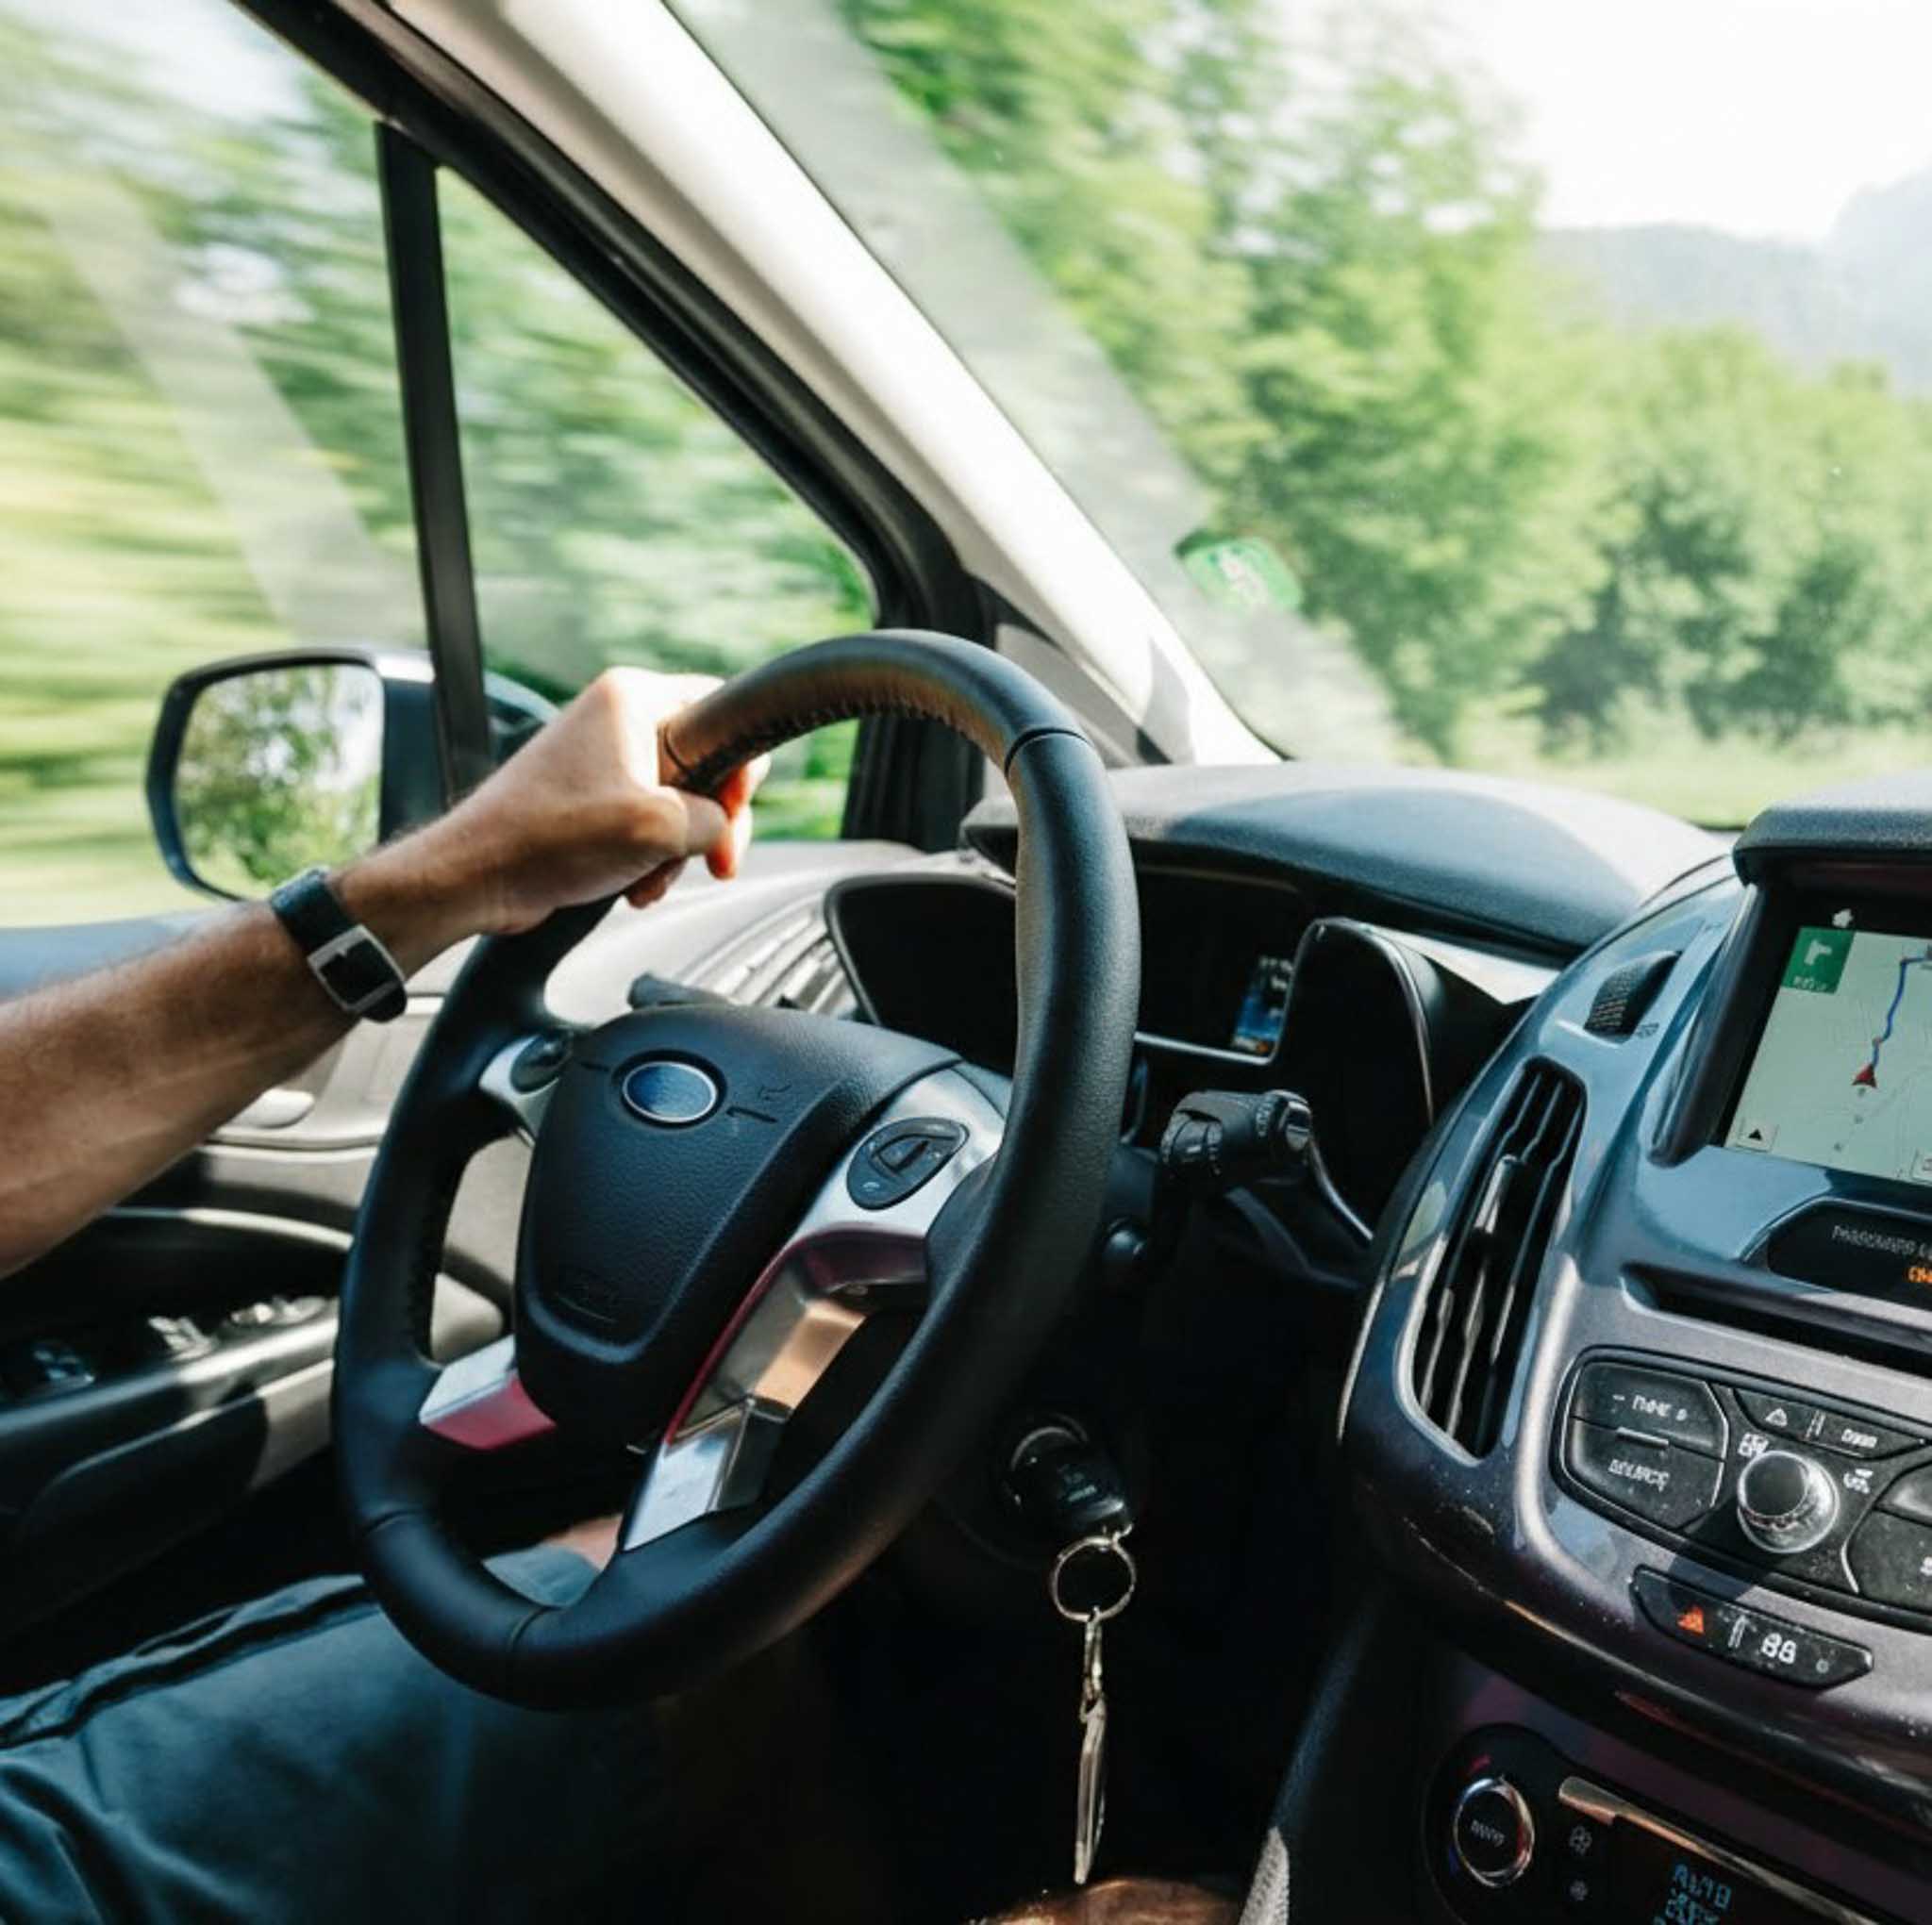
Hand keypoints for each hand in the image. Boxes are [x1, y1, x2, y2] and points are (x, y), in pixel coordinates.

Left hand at [347, 669, 766, 956]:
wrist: (478, 876)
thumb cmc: (550, 838)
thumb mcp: (659, 828)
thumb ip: (716, 819)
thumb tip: (721, 827)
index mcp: (634, 697)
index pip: (724, 710)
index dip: (739, 770)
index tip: (727, 815)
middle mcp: (619, 718)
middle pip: (707, 764)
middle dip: (709, 823)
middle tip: (715, 862)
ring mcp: (605, 758)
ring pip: (680, 801)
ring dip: (676, 849)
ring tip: (650, 879)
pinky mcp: (593, 796)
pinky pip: (649, 821)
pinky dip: (650, 856)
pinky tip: (633, 884)